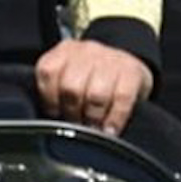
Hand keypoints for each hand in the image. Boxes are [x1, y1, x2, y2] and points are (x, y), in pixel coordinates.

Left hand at [36, 38, 152, 134]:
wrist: (129, 65)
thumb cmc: (93, 75)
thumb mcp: (71, 73)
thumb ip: (58, 88)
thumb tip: (52, 116)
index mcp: (64, 50)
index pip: (48, 72)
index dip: (49, 99)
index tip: (55, 114)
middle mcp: (86, 51)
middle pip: (71, 87)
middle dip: (72, 112)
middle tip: (76, 125)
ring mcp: (110, 59)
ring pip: (96, 95)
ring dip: (92, 117)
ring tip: (93, 129)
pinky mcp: (132, 71)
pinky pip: (121, 99)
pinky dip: (114, 119)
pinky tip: (110, 130)